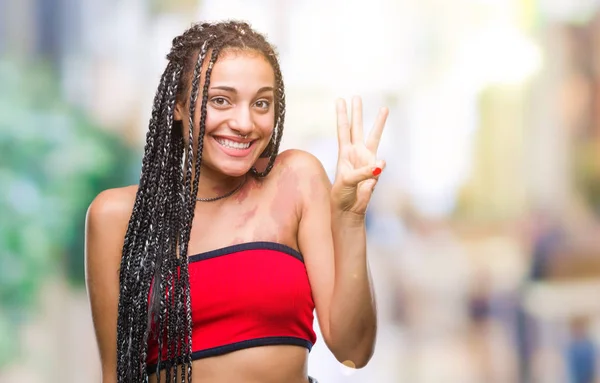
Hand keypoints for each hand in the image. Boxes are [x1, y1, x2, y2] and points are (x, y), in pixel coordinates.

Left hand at [331, 96, 387, 215]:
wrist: (349, 209)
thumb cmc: (342, 195)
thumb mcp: (347, 182)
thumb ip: (363, 172)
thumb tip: (381, 164)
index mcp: (344, 153)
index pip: (343, 130)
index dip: (342, 115)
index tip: (340, 100)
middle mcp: (356, 153)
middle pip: (356, 128)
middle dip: (357, 112)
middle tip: (356, 96)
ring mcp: (367, 160)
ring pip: (374, 137)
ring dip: (379, 123)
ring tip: (384, 107)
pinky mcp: (376, 170)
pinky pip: (379, 167)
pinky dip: (376, 170)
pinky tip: (372, 177)